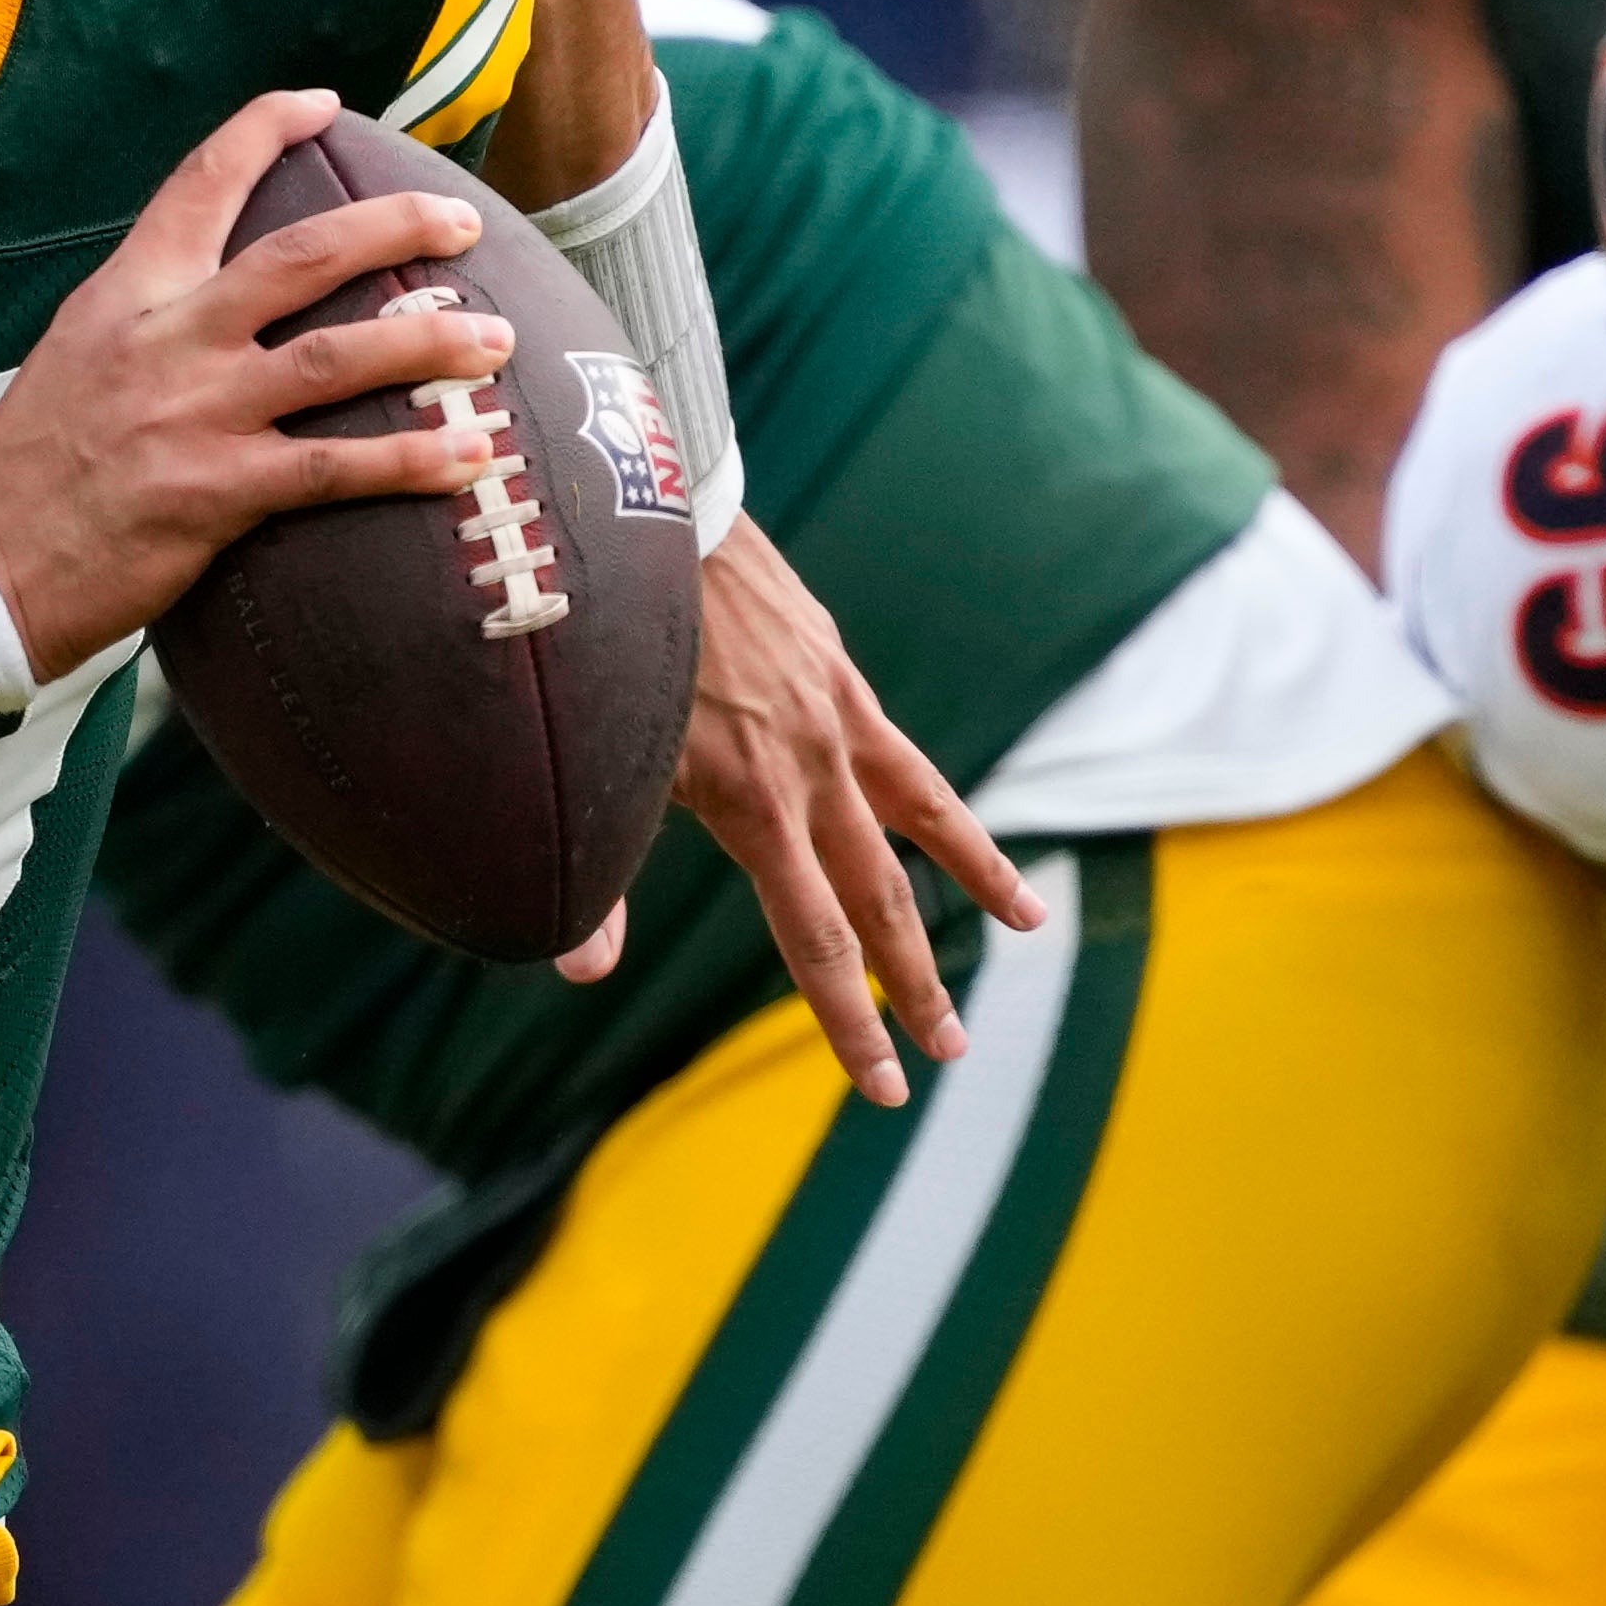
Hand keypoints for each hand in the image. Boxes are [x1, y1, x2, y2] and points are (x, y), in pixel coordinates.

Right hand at [0, 92, 518, 674]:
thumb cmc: (29, 470)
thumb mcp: (76, 356)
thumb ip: (151, 321)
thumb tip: (223, 304)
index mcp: (129, 294)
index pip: (202, 181)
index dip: (266, 129)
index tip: (323, 103)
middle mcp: (169, 338)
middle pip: (305, 256)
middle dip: (396, 226)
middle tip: (461, 220)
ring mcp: (197, 413)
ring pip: (339, 356)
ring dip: (431, 342)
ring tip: (498, 339)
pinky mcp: (218, 493)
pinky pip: (335, 467)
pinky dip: (410, 461)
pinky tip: (469, 458)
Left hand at [601, 518, 1026, 1101]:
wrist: (641, 521)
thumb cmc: (601, 653)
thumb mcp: (598, 767)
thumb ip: (596, 878)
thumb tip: (579, 972)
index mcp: (755, 806)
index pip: (819, 940)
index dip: (852, 1020)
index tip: (883, 1083)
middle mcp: (812, 768)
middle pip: (881, 900)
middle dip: (915, 986)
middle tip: (948, 1052)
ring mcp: (837, 717)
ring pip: (927, 820)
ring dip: (975, 884)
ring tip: (1026, 930)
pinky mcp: (839, 672)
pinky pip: (904, 754)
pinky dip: (934, 799)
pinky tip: (946, 826)